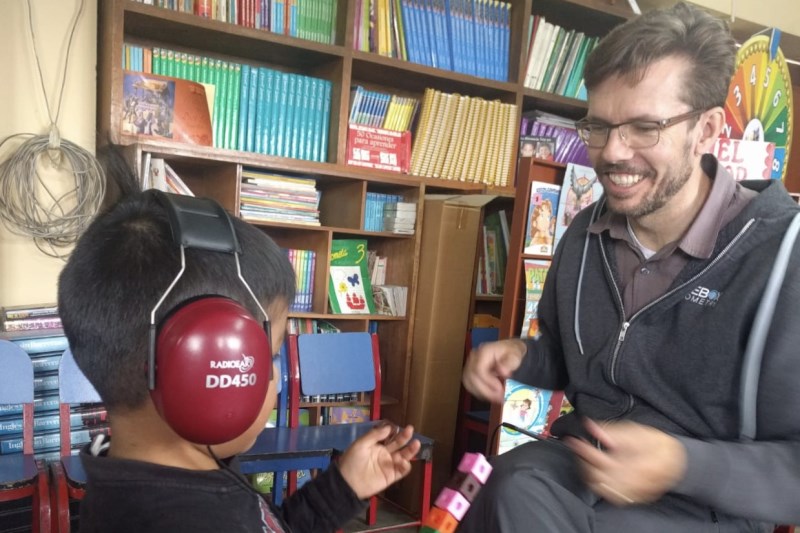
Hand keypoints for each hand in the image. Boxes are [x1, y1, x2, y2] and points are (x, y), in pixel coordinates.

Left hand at [338, 423, 420, 499]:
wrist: (348, 483)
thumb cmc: (352, 461)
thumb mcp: (360, 444)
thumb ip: (374, 435)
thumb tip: (389, 427)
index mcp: (376, 446)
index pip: (389, 437)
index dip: (395, 431)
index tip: (399, 426)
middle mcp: (384, 454)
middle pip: (398, 445)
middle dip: (405, 437)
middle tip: (411, 429)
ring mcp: (389, 465)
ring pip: (403, 456)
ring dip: (410, 450)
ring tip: (416, 443)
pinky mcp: (391, 477)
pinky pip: (402, 471)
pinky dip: (406, 466)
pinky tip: (404, 461)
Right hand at [462, 339, 526, 403]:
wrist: (508, 351)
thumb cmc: (511, 353)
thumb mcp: (515, 356)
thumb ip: (510, 363)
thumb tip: (502, 371)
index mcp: (484, 351)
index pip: (479, 368)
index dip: (487, 381)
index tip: (500, 389)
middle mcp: (474, 357)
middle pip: (471, 377)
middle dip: (485, 390)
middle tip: (499, 398)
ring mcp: (470, 365)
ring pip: (468, 382)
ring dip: (482, 393)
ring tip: (496, 398)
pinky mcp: (469, 373)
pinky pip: (469, 385)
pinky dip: (479, 393)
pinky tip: (490, 396)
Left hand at [565, 419, 686, 505]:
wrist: (675, 461)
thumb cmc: (655, 444)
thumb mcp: (635, 431)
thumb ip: (611, 431)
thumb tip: (590, 426)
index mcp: (634, 464)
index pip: (601, 460)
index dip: (584, 450)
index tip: (573, 440)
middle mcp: (633, 481)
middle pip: (597, 477)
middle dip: (583, 460)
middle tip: (577, 446)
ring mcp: (632, 491)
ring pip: (601, 487)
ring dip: (588, 472)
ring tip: (583, 458)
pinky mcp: (632, 497)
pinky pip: (610, 495)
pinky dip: (598, 483)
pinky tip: (594, 472)